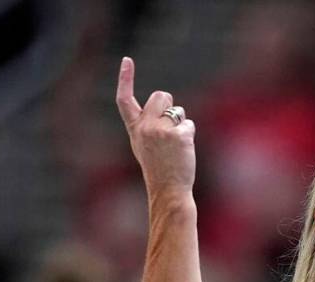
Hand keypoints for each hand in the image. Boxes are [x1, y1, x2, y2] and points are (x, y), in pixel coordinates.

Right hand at [115, 57, 195, 192]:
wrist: (167, 189)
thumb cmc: (158, 169)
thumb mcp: (144, 145)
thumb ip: (148, 125)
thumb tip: (164, 108)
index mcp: (134, 129)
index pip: (125, 100)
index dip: (125, 78)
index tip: (127, 60)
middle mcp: (145, 127)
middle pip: (160, 96)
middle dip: (168, 106)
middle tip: (169, 128)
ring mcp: (161, 131)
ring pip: (176, 109)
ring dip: (180, 121)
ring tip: (175, 144)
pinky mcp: (179, 135)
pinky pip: (189, 124)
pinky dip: (189, 135)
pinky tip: (183, 150)